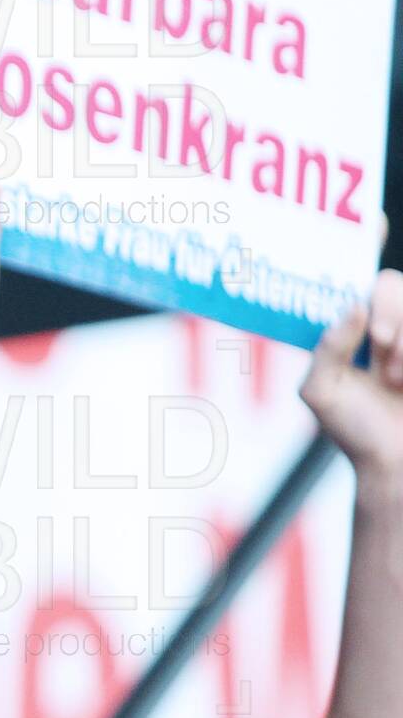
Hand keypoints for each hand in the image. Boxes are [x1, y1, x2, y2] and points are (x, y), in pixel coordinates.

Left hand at [302, 270, 402, 479]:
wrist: (396, 465)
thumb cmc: (355, 430)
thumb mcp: (322, 390)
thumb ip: (327, 346)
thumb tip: (353, 306)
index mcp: (354, 329)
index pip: (360, 279)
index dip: (369, 252)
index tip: (375, 254)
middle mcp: (388, 327)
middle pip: (392, 285)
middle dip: (389, 312)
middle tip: (379, 342)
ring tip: (397, 379)